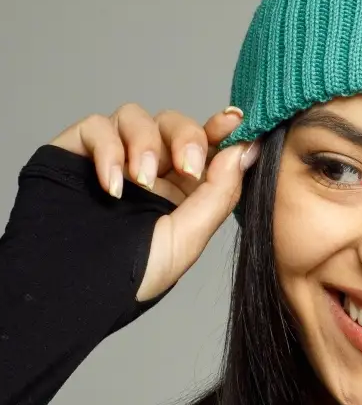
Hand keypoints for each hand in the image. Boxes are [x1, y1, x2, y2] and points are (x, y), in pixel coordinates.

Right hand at [48, 102, 259, 302]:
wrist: (75, 288)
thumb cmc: (132, 274)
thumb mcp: (188, 238)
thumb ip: (219, 193)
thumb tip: (245, 149)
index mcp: (180, 188)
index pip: (203, 144)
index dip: (220, 128)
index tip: (234, 121)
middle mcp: (148, 167)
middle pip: (173, 123)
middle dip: (185, 136)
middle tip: (186, 167)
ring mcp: (112, 156)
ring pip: (135, 116)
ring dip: (144, 144)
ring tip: (140, 182)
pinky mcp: (77, 150)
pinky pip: (96, 126)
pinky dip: (107, 150)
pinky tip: (112, 187)